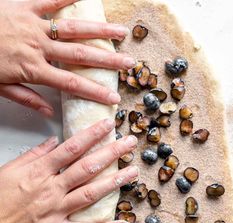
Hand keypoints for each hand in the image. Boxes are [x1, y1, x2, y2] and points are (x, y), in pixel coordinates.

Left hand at [0, 0, 133, 115]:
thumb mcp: (0, 88)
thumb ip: (26, 98)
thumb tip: (49, 113)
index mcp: (33, 70)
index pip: (72, 84)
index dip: (95, 91)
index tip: (113, 97)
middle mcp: (39, 47)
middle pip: (81, 55)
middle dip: (108, 60)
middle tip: (130, 63)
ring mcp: (33, 25)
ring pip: (73, 27)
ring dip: (99, 30)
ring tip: (120, 32)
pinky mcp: (24, 6)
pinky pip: (49, 0)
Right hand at [0, 118, 137, 222]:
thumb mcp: (9, 169)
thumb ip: (33, 155)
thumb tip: (53, 142)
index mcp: (39, 171)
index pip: (71, 148)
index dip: (92, 135)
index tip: (108, 124)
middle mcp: (51, 189)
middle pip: (87, 168)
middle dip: (111, 153)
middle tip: (130, 143)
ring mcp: (55, 211)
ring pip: (90, 194)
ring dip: (114, 183)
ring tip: (133, 173)